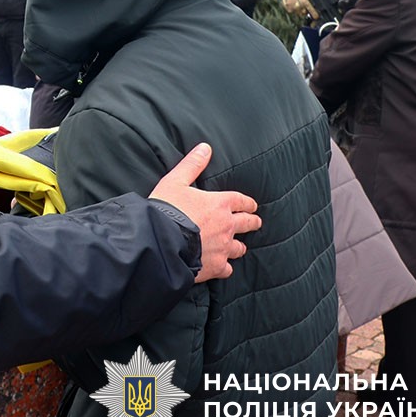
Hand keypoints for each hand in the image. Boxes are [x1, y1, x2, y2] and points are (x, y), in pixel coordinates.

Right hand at [151, 143, 260, 282]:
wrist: (160, 240)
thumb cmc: (166, 209)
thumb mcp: (175, 181)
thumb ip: (192, 165)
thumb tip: (205, 147)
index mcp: (220, 204)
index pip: (242, 201)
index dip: (248, 203)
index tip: (252, 205)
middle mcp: (227, 226)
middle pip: (248, 224)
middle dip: (253, 222)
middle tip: (256, 223)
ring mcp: (223, 247)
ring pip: (239, 248)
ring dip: (239, 246)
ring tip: (238, 247)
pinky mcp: (215, 266)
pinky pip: (227, 268)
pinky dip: (225, 267)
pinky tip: (222, 267)